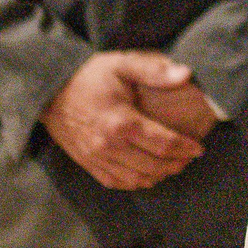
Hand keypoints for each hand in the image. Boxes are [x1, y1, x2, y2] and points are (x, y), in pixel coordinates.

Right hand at [41, 51, 205, 190]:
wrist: (48, 89)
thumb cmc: (88, 76)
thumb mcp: (121, 64)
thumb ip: (154, 70)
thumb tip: (185, 74)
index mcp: (121, 122)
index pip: (163, 143)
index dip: (185, 148)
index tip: (198, 148)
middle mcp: (109, 145)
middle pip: (153, 165)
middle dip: (176, 164)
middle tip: (188, 158)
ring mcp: (96, 157)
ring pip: (136, 179)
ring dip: (158, 176)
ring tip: (171, 167)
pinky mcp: (87, 163)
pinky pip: (115, 182)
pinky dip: (135, 183)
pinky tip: (146, 175)